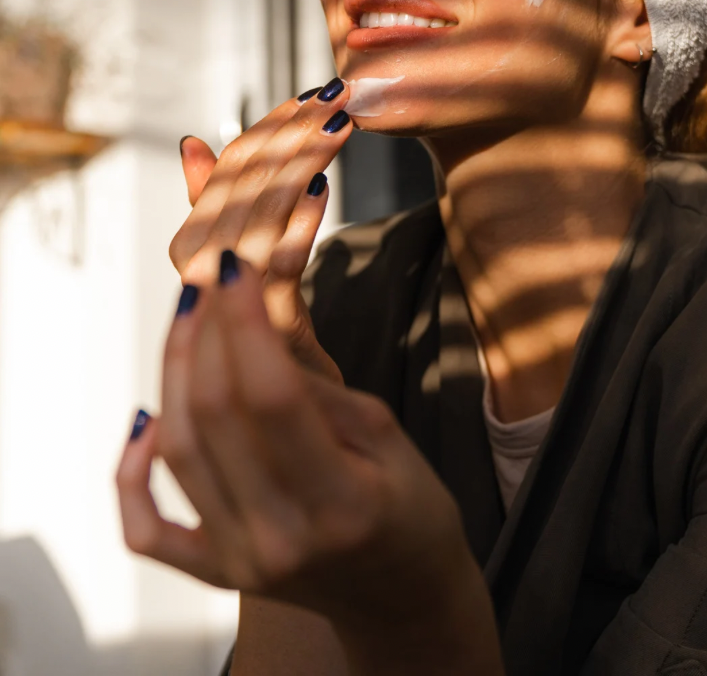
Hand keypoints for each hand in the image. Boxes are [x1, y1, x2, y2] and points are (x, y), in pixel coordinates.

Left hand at [117, 254, 503, 675]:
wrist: (405, 596)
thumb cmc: (414, 514)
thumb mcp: (393, 438)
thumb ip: (323, 395)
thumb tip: (258, 341)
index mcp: (339, 503)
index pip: (271, 397)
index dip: (246, 324)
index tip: (238, 271)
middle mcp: (278, 539)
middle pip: (214, 417)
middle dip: (207, 333)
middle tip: (213, 280)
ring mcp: (239, 562)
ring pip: (178, 451)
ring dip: (174, 373)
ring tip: (190, 319)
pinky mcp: (216, 572)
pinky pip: (148, 526)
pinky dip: (131, 472)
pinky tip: (144, 418)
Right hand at [170, 81, 353, 379]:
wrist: (303, 430)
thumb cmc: (279, 342)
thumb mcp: (253, 270)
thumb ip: (221, 209)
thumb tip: (194, 144)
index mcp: (199, 256)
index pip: (227, 175)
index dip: (267, 129)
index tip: (311, 95)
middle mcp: (205, 280)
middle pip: (240, 191)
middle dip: (289, 135)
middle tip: (335, 94)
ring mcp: (235, 312)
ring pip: (256, 223)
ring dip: (297, 165)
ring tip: (337, 123)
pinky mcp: (270, 340)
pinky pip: (279, 274)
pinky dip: (297, 226)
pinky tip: (321, 189)